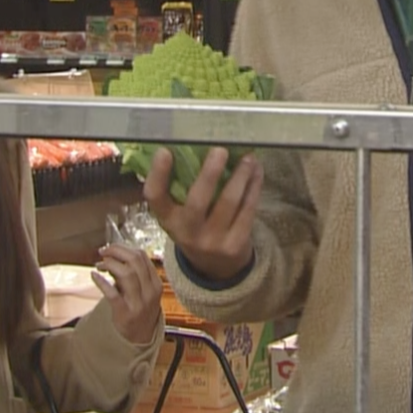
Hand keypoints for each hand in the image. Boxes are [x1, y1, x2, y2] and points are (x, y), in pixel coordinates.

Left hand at [92, 244, 162, 344]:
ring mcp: (138, 303)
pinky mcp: (125, 313)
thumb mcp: (143, 291)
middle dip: (116, 251)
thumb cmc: (139, 311)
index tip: (112, 247)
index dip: (124, 248)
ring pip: (126, 273)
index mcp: (155, 284)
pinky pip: (112, 293)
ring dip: (110, 264)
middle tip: (103, 251)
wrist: (139, 338)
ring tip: (99, 265)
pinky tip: (94, 276)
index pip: (142, 256)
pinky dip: (101, 282)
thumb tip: (113, 256)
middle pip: (134, 261)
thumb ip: (133, 274)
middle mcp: (149, 292)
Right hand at [142, 148, 261, 283]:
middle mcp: (187, 232)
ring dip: (240, 175)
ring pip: (229, 202)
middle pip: (197, 200)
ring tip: (247, 157)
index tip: (165, 151)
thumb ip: (179, 189)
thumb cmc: (196, 228)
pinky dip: (254, 187)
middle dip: (210, 173)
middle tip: (220, 150)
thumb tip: (191, 145)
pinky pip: (248, 210)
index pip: (156, 197)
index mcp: (168, 220)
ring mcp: (213, 241)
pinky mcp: (236, 244)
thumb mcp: (179, 215)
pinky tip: (256, 171)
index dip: (158, 175)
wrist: (216, 267)